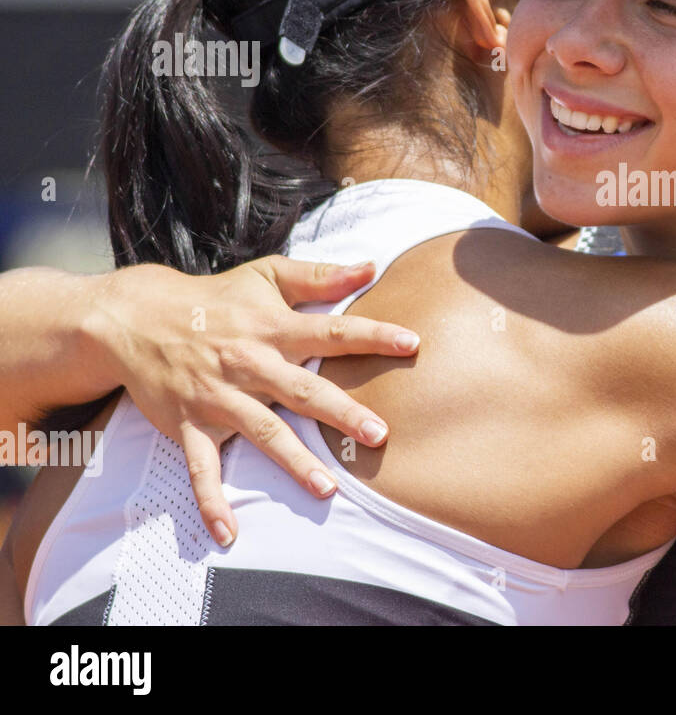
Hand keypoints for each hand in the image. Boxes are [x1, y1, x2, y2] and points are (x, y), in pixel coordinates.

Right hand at [90, 255, 418, 546]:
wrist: (137, 319)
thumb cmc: (214, 300)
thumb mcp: (265, 276)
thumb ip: (320, 277)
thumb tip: (370, 267)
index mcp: (273, 329)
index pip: (332, 333)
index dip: (373, 336)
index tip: (412, 344)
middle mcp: (250, 365)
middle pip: (304, 391)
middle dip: (342, 413)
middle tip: (379, 434)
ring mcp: (219, 398)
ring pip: (262, 433)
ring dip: (293, 463)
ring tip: (327, 489)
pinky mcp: (190, 426)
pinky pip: (201, 469)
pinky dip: (212, 501)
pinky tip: (228, 533)